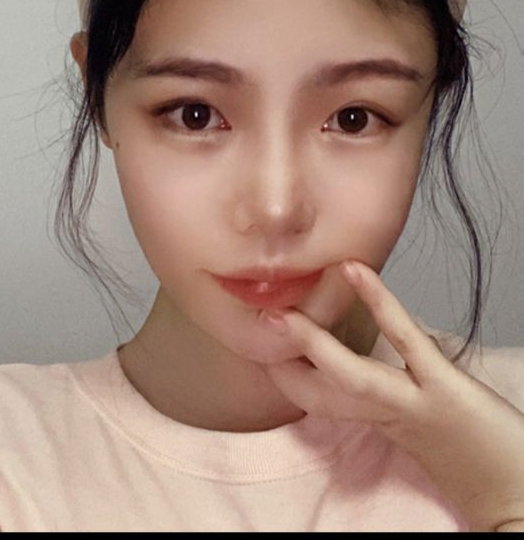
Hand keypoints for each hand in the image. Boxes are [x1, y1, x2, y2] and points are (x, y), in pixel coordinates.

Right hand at [262, 260, 523, 532]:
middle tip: (252, 328)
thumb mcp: (428, 431)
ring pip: (350, 373)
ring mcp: (416, 402)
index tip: (262, 352)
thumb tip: (372, 363)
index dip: (288, 376)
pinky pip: (404, 339)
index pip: (322, 399)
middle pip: (322, 391)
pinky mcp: (444, 390)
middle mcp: (392, 417)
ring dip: (309, 344)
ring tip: (279, 314)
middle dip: (284, 361)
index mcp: (387, 423)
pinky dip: (378, 303)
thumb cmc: (484, 464)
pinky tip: (354, 272)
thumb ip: (396, 402)